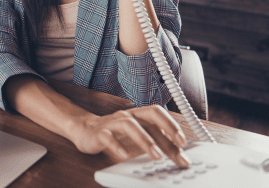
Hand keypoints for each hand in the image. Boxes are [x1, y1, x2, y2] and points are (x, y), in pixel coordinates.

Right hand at [71, 104, 189, 166]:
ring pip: (130, 125)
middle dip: (165, 131)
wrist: (84, 130)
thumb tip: (178, 152)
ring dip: (145, 140)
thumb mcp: (136, 134)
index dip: (171, 124)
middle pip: (149, 118)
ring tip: (156, 156)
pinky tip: (124, 156)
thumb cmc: (114, 133)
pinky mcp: (99, 133)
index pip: (157, 113)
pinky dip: (117, 146)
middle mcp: (127, 115)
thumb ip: (154, 139)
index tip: (184, 142)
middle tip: (178, 148)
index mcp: (137, 115)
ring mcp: (112, 123)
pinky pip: (108, 137)